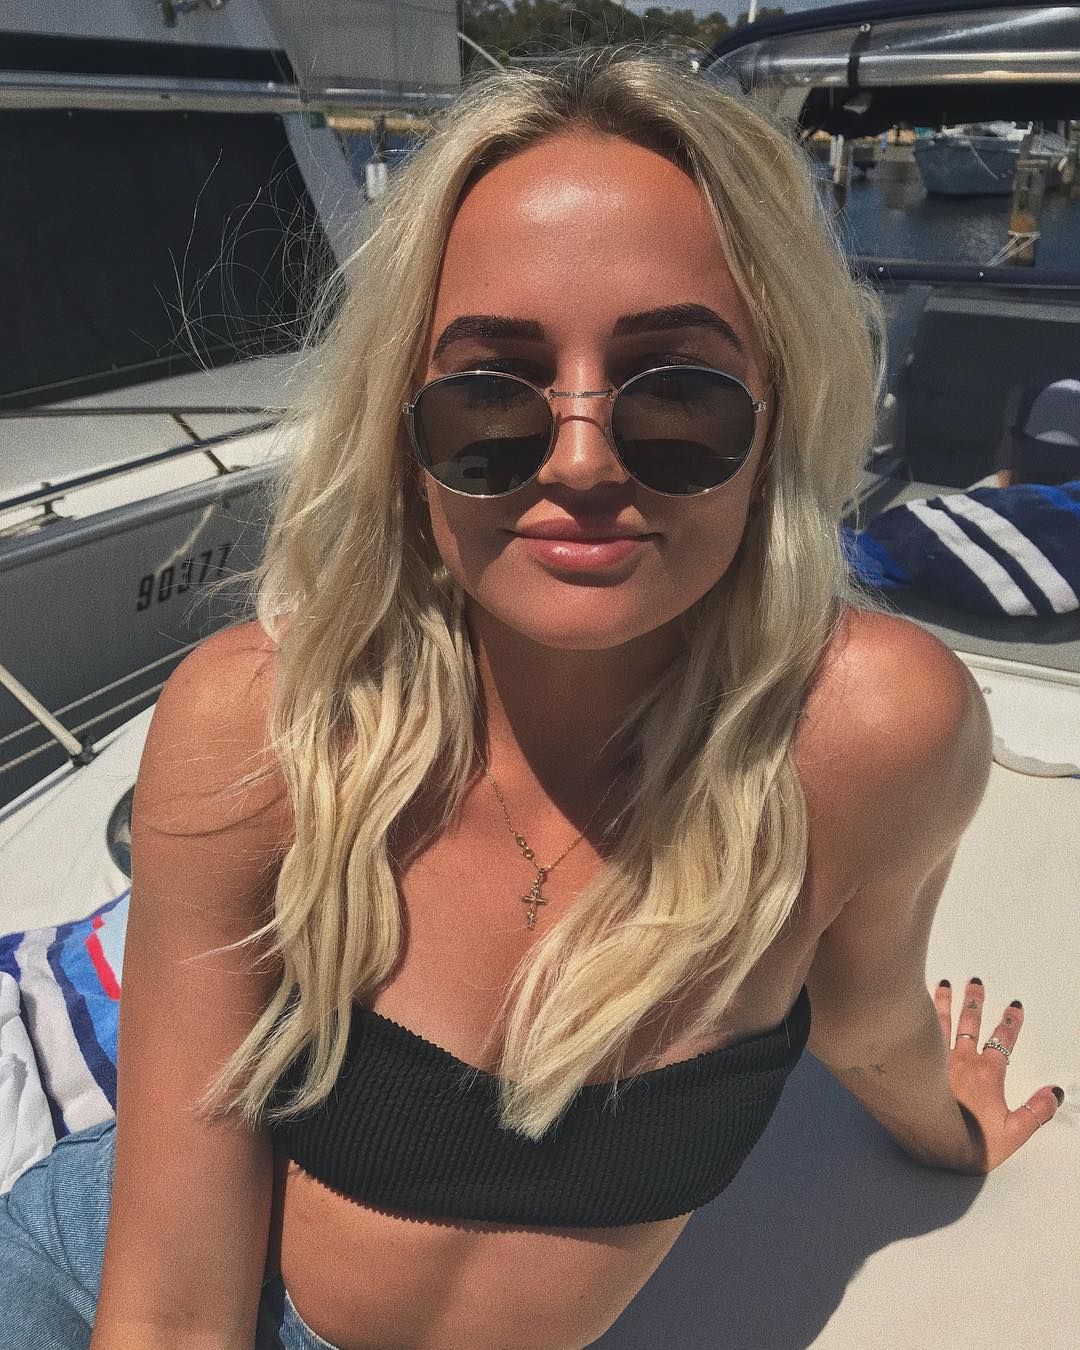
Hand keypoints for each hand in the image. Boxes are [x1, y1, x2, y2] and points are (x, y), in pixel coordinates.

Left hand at [934, 977, 1063, 1172]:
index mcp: (986, 1074)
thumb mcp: (1014, 1132)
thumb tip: (1053, 1093)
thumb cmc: (970, 1143)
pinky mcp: (916, 1065)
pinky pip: (921, 1034)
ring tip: (946, 985)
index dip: (1010, 1023)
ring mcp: (936, 1060)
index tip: (1014, 1008)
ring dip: (946, 1002)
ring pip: (942, 1023)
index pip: (1002, 1041)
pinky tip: (917, 1008)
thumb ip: (1036, 1111)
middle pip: (970, 1024)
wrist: (930, 1145)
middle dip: (975, 1002)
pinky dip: (922, 1018)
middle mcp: (961, 1061)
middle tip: (975, 984)